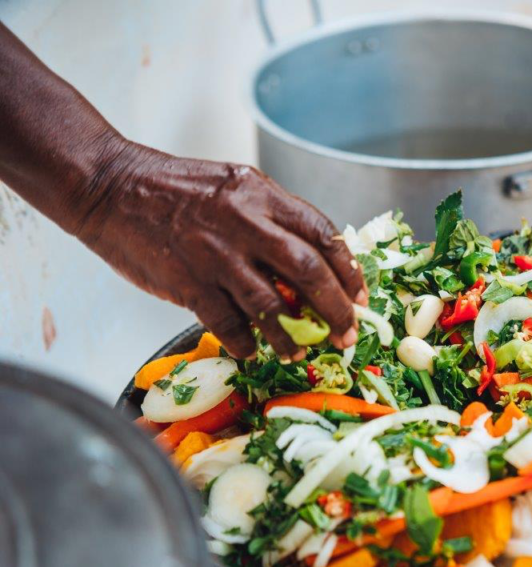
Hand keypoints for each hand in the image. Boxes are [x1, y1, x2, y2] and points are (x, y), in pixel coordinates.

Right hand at [72, 142, 366, 359]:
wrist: (111, 188)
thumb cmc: (177, 189)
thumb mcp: (236, 187)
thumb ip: (273, 219)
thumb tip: (312, 263)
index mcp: (262, 195)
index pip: (323, 234)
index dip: (349, 270)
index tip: (360, 296)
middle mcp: (245, 223)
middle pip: (308, 272)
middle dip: (336, 309)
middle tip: (346, 334)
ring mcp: (217, 255)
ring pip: (271, 306)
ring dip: (291, 337)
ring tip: (300, 353)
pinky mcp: (189, 284)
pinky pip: (229, 324)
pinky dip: (246, 343)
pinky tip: (253, 350)